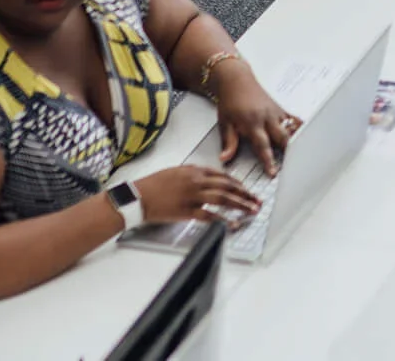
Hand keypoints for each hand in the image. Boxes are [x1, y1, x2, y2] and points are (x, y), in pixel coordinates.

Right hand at [134, 164, 261, 227]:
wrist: (137, 196)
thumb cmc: (153, 184)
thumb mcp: (176, 171)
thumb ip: (194, 174)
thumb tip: (208, 178)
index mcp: (195, 170)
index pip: (223, 175)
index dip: (237, 182)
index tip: (245, 188)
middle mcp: (197, 181)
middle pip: (228, 186)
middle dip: (245, 193)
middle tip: (256, 199)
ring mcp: (193, 196)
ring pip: (224, 199)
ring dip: (240, 205)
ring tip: (252, 210)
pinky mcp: (187, 211)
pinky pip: (209, 216)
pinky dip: (223, 220)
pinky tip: (232, 224)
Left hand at [212, 64, 300, 174]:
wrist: (236, 80)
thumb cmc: (230, 101)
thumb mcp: (224, 123)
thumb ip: (228, 142)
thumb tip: (225, 158)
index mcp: (252, 123)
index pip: (262, 146)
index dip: (268, 160)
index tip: (273, 172)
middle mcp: (267, 118)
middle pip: (283, 138)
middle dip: (290, 153)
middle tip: (293, 166)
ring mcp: (276, 113)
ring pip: (291, 129)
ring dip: (296, 142)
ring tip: (303, 154)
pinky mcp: (281, 109)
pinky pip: (293, 120)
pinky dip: (299, 129)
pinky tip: (305, 137)